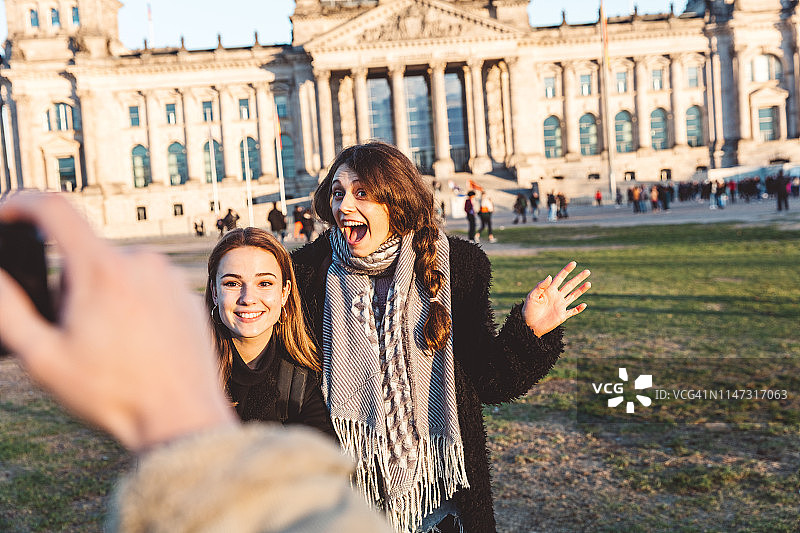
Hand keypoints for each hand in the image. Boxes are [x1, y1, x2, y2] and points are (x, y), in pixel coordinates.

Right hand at [0, 194, 235, 451]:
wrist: (181, 418)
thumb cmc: (112, 393)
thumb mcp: (42, 358)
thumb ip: (8, 309)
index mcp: (102, 269)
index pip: (53, 209)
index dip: (19, 203)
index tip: (3, 214)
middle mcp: (142, 262)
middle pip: (84, 256)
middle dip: (67, 288)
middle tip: (75, 337)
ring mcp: (170, 277)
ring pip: (117, 274)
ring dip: (101, 298)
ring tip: (112, 349)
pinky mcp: (187, 295)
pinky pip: (147, 289)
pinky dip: (132, 308)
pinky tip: (137, 348)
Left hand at [522, 261, 590, 336]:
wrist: (529, 325)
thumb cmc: (528, 310)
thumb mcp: (532, 296)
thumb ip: (540, 286)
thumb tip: (550, 276)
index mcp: (549, 290)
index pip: (560, 278)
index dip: (566, 270)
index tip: (574, 263)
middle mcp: (556, 296)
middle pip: (570, 285)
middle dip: (578, 278)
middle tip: (587, 271)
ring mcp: (560, 305)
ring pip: (573, 296)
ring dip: (581, 290)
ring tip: (589, 283)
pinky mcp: (562, 316)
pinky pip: (572, 311)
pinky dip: (578, 309)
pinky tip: (584, 304)